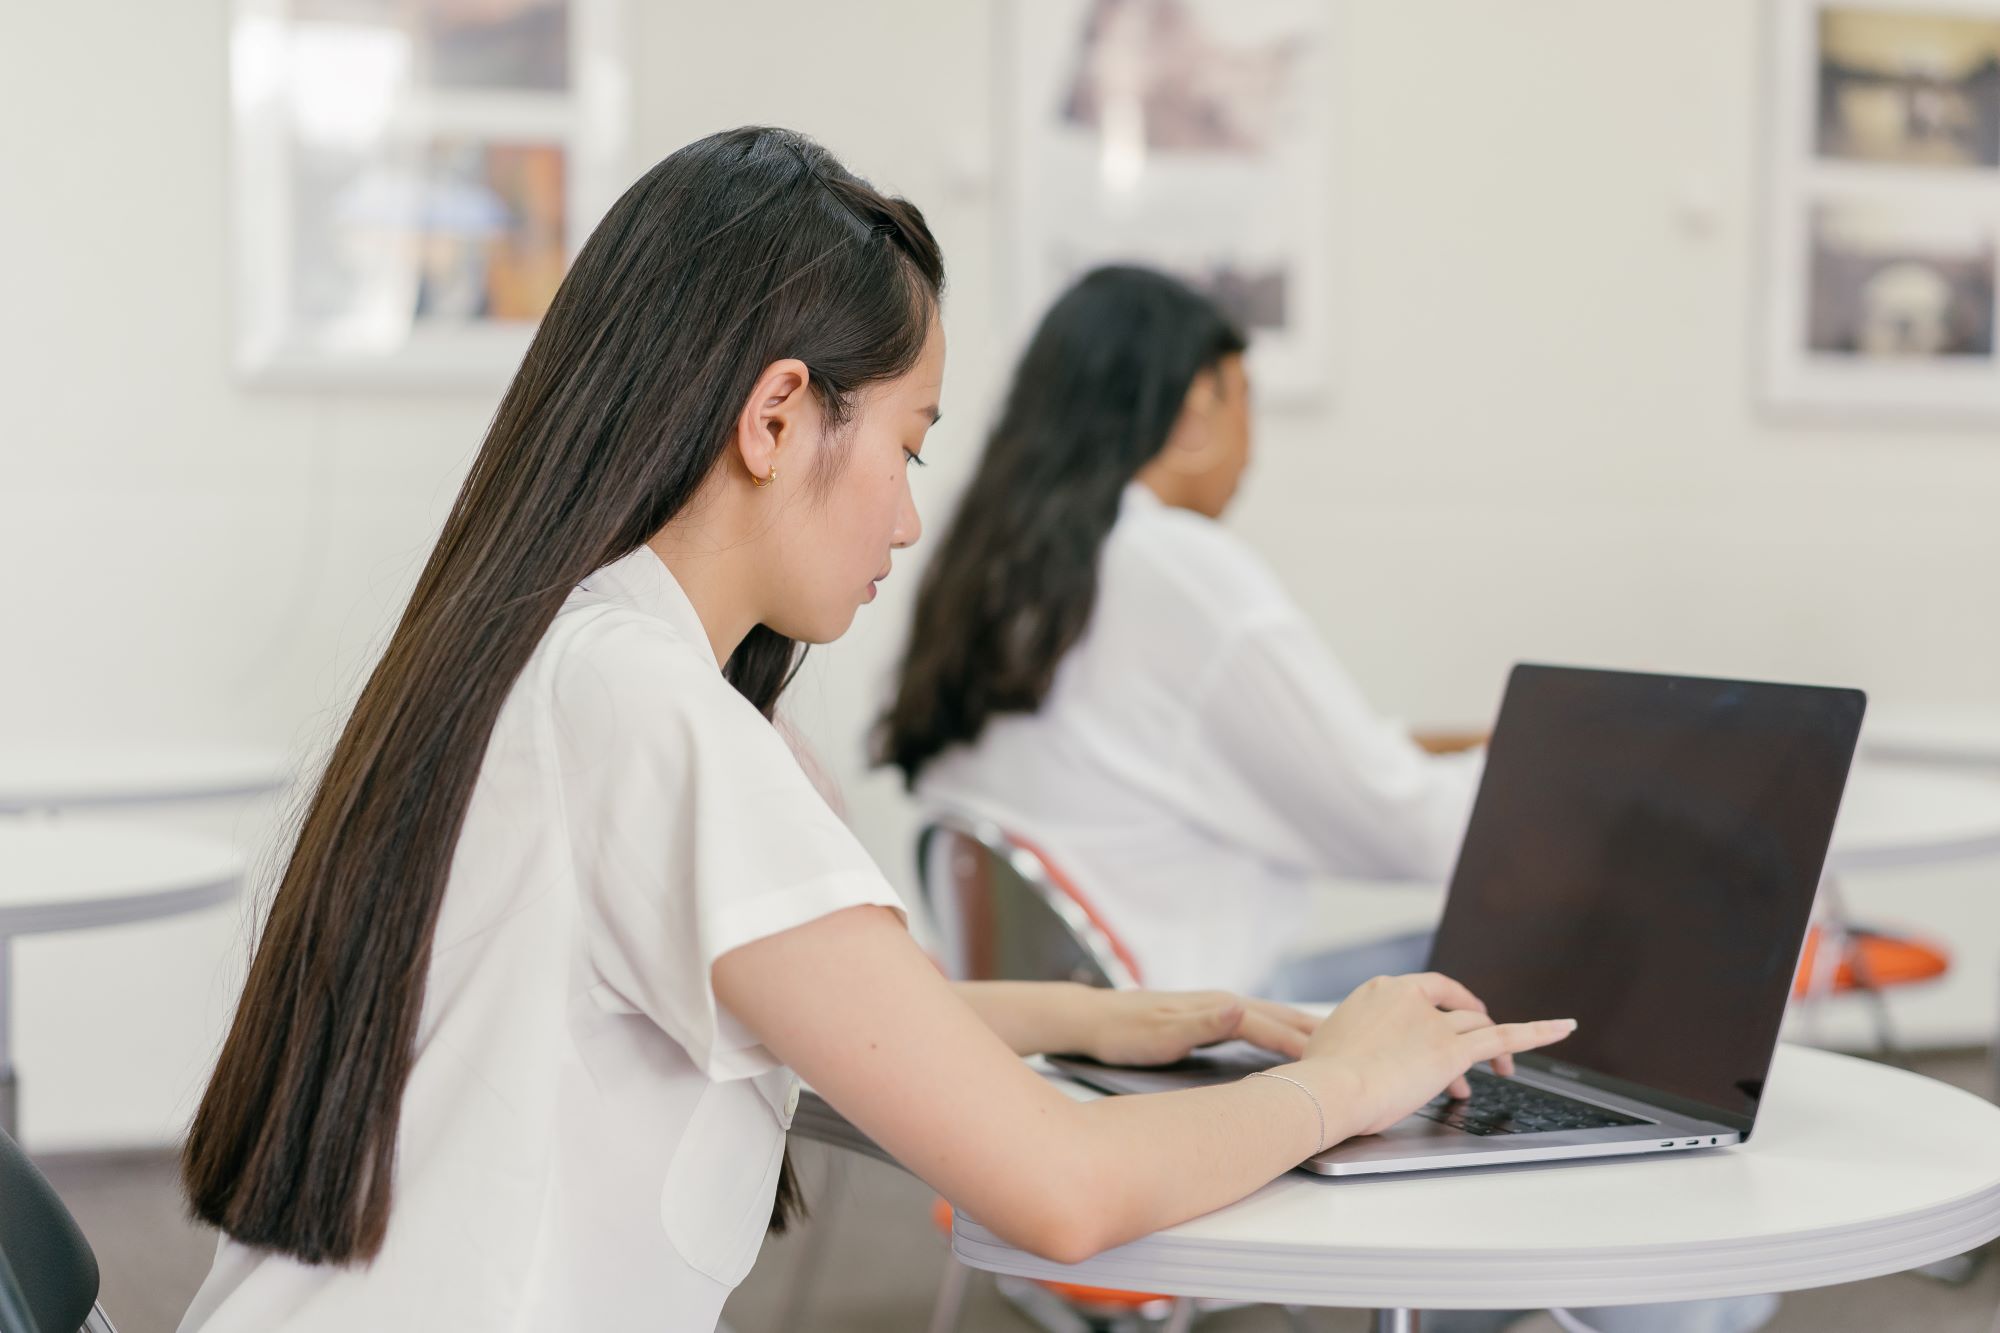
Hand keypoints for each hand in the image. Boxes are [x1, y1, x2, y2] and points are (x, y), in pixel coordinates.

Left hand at [1079, 989, 1317, 1066]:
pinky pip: (1258, 1024)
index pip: (1271, 1026)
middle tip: (1359, 1047)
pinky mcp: (1210, 1017)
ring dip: (1303, 1029)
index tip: (1335, 1061)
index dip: (1303, 1045)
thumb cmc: (1125, 1033)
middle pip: (1280, 1017)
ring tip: (1337, 1043)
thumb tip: (1240, 1007)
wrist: (1094, 1019)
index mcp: (1217, 1007)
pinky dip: (1281, 1031)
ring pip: (1272, 1019)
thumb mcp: (1161, 1034)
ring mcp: (1217, 1008)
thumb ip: (1203, 1022)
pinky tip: (1288, 1042)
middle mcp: (1222, 1003)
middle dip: (1317, 1031)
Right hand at [1295, 972, 1575, 1137]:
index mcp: (1379, 990)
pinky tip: (1563, 1028)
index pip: (1426, 990)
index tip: (1450, 1018)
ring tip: (1502, 1069)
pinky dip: (1539, 1031)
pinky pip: (1504, 1035)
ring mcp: (1434, 1022)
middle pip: (1456, 1009)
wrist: (1328, 1089)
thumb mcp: (1333, 1043)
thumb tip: (1362, 1058)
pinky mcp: (1453, 1049)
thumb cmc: (1321, 1078)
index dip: (1444, 1007)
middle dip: (1467, 1032)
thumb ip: (1357, 1040)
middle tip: (1475, 1056)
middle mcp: (1410, 997)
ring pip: (1478, 1026)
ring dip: (1492, 1049)